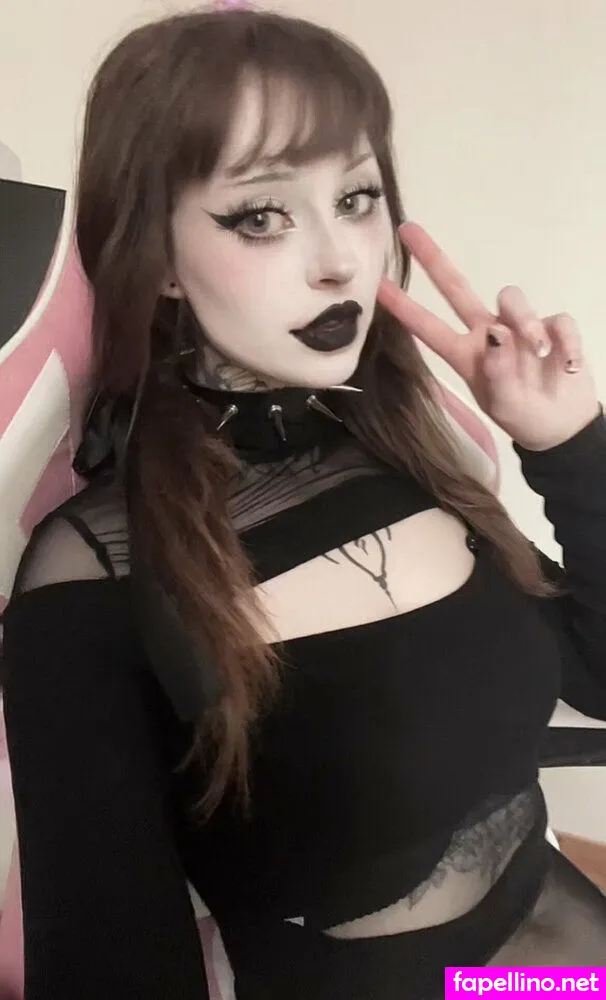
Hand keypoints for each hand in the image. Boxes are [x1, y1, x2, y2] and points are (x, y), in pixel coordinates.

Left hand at [377, 223, 600, 450]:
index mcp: (466, 354)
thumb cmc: (523, 414)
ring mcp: (520, 327)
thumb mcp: (503, 403)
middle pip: (457, 289)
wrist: (561, 425)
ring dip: (527, 322)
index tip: (378, 285)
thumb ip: (497, 372)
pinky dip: (565, 343)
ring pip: (512, 299)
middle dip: (433, 260)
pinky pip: (558, 320)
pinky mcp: (554, 327)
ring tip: (539, 352)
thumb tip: (497, 332)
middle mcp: (488, 333)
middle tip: (409, 232)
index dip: (404, 307)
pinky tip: (567, 365)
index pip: (428, 327)